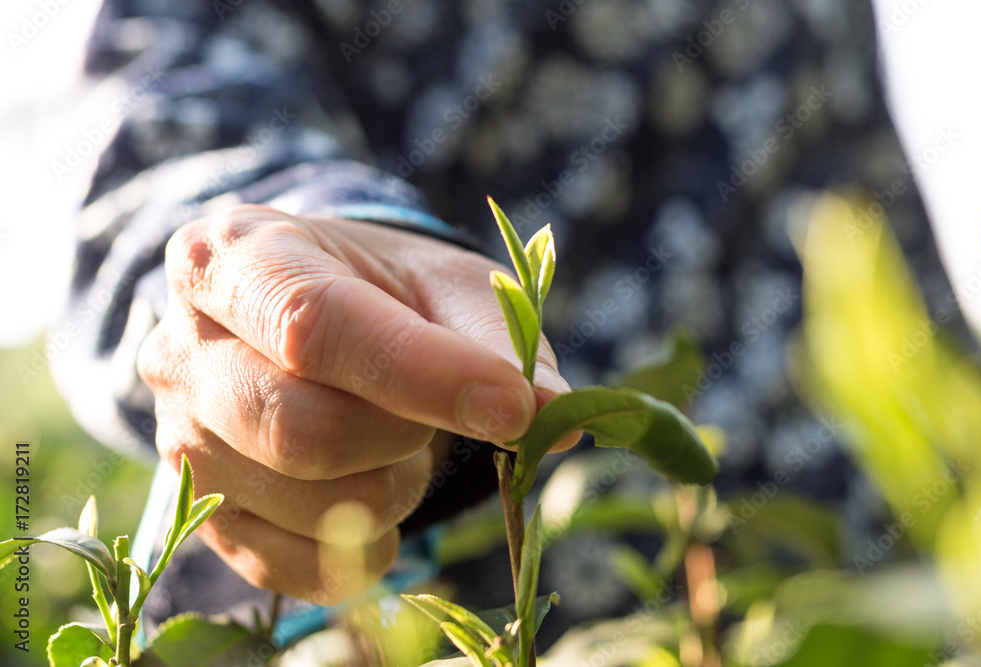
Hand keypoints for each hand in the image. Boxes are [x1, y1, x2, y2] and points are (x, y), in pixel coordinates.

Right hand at [137, 204, 575, 603]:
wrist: (307, 316)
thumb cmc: (382, 289)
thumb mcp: (443, 282)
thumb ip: (498, 339)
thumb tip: (554, 416)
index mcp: (235, 256)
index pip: (314, 325)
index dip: (423, 374)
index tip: (512, 405)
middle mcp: (182, 347)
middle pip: (302, 429)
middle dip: (405, 433)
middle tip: (434, 409)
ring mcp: (178, 437)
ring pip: (311, 505)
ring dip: (394, 486)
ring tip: (397, 438)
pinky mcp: (204, 512)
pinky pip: (297, 567)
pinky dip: (368, 542)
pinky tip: (374, 483)